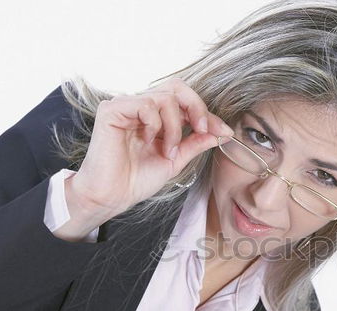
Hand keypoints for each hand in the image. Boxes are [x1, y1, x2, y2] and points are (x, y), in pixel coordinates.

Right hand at [66, 78, 232, 224]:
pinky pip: (146, 104)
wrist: (112, 196)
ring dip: (175, 126)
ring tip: (168, 150)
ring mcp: (125, 106)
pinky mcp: (112, 110)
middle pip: (176, 87)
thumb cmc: (136, 180)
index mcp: (154, 116)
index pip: (185, 102)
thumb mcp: (175, 160)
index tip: (224, 132)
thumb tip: (220, 132)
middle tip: (203, 130)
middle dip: (197, 107)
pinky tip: (150, 141)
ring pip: (165, 97)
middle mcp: (140, 106)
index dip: (207, 114)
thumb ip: (195, 143)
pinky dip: (155, 124)